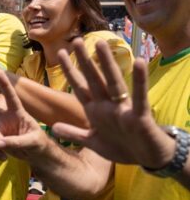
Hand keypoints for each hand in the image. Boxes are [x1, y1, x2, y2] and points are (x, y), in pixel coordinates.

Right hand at [0, 69, 49, 160]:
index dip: (4, 84)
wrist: (35, 154)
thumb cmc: (38, 143)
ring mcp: (0, 128)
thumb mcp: (32, 142)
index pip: (10, 96)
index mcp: (18, 113)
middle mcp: (6, 118)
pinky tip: (4, 158)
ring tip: (4, 152)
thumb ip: (16, 141)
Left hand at [52, 39, 174, 166]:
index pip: (80, 87)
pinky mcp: (139, 115)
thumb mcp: (92, 141)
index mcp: (95, 110)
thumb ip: (74, 133)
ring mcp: (123, 109)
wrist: (146, 158)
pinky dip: (139, 81)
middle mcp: (107, 105)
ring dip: (107, 64)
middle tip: (75, 40)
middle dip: (84, 61)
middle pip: (93, 79)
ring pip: (113, 82)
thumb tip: (53, 128)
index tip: (61, 53)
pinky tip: (139, 62)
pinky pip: (139, 96)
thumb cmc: (122, 147)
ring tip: (100, 43)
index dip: (70, 71)